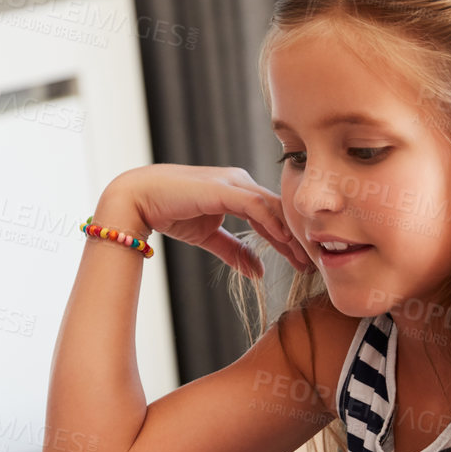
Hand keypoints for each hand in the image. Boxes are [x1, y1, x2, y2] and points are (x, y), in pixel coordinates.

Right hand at [98, 165, 311, 277]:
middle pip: (279, 209)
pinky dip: (273, 224)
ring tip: (304, 258)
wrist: (137, 199)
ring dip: (290, 234)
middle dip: (297, 237)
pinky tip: (284, 242)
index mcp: (238, 189)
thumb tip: (258, 270)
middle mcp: (240, 181)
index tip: (303, 261)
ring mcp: (233, 182)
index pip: (273, 212)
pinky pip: (257, 207)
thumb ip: (234, 250)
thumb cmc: (169, 211)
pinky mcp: (224, 189)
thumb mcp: (208, 236)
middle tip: (313, 263)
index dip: (289, 237)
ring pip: (273, 208)